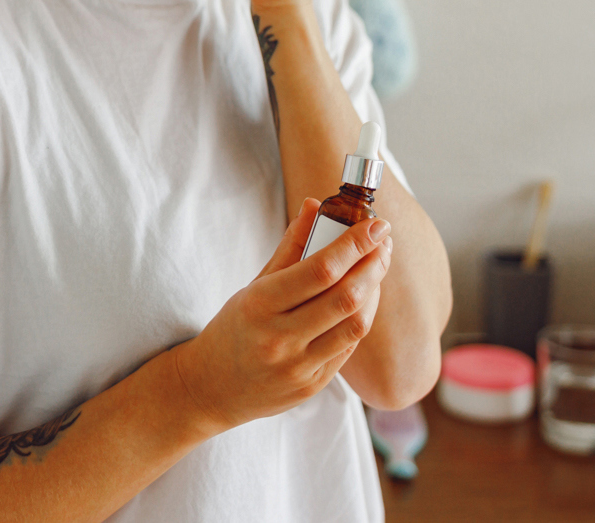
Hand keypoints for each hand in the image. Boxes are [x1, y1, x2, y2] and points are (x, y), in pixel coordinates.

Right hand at [169, 198, 392, 433]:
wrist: (212, 389)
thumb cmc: (234, 329)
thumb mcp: (253, 285)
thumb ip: (289, 247)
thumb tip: (313, 205)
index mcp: (260, 304)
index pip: (320, 270)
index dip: (354, 245)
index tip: (375, 225)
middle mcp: (280, 338)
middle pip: (345, 297)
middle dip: (373, 264)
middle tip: (382, 242)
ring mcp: (298, 366)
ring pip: (355, 325)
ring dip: (374, 291)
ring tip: (375, 267)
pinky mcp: (313, 386)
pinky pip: (348, 347)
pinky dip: (361, 317)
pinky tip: (362, 299)